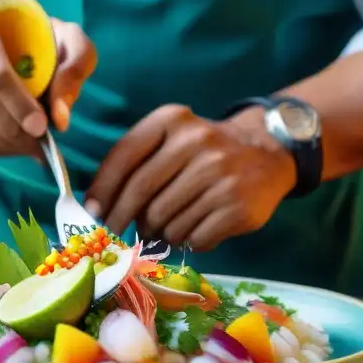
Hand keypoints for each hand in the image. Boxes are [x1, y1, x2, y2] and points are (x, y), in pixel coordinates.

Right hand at [0, 10, 95, 156]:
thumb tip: (60, 118)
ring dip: (7, 143)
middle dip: (18, 130)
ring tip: (31, 145)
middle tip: (42, 142)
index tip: (42, 126)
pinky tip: (12, 143)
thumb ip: (75, 63)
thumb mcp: (60, 33)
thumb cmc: (26, 33)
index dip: (20, 104)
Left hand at [85, 105, 296, 251]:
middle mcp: (197, 143)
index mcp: (173, 121)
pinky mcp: (238, 207)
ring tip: (169, 225)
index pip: (124, 156)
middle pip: (141, 195)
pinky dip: (189, 241)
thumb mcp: (172, 138)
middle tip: (118, 234)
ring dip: (159, 232)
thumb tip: (98, 209)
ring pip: (165, 222)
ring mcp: (220, 176)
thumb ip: (136, 163)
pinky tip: (196, 229)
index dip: (103, 190)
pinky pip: (194, 239)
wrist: (268, 153)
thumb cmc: (204, 152)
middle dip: (123, 220)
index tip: (93, 213)